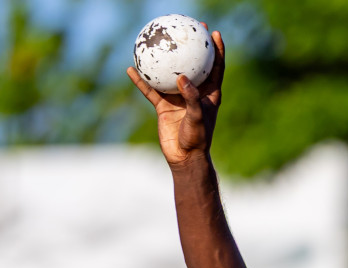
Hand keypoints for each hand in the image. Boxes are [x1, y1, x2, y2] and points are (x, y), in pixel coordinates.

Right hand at [126, 27, 224, 167]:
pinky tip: (131, 69)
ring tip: (156, 43)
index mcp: (208, 94)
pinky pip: (150, 90)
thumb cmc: (197, 139)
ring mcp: (177, 98)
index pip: (215, 67)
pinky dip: (141, 81)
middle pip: (193, 64)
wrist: (184, 157)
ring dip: (163, 60)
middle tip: (187, 29)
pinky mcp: (163, 106)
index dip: (216, 50)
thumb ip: (192, 97)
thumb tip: (182, 77)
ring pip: (168, 74)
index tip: (213, 33)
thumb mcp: (197, 117)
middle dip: (191, 47)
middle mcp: (193, 93)